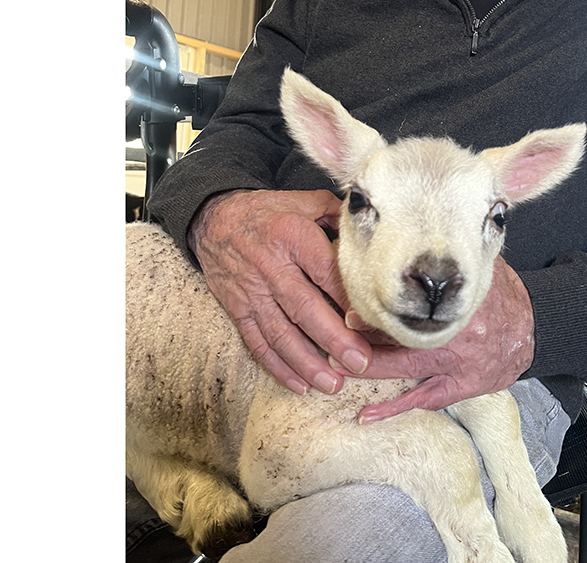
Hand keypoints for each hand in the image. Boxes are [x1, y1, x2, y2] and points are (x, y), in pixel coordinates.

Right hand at [188, 189, 370, 395]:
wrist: (215, 220)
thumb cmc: (269, 213)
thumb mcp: (304, 202)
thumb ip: (338, 218)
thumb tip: (370, 238)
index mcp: (292, 236)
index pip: (326, 272)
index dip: (348, 298)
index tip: (372, 322)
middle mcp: (271, 266)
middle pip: (304, 307)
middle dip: (333, 339)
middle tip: (359, 363)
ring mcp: (252, 292)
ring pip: (280, 333)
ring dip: (307, 362)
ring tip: (333, 384)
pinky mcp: (237, 309)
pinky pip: (257, 342)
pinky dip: (278, 366)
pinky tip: (300, 384)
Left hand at [342, 256, 534, 422]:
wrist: (537, 328)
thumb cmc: (504, 294)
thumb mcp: (480, 265)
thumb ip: (450, 257)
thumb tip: (417, 230)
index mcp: (458, 303)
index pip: (409, 305)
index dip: (375, 306)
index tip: (348, 305)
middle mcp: (454, 335)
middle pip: (398, 338)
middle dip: (361, 339)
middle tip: (328, 337)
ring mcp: (456, 365)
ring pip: (403, 370)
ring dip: (368, 370)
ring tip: (334, 368)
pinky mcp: (460, 387)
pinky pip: (423, 400)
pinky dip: (394, 408)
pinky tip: (366, 414)